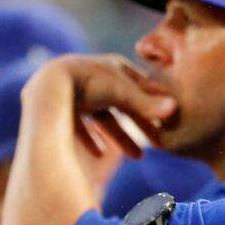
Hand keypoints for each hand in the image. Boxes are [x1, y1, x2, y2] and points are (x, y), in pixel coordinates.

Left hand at [23, 54, 177, 157]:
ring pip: (106, 118)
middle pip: (126, 105)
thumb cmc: (89, 84)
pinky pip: (81, 126)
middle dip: (143, 126)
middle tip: (159, 145)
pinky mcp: (62, 106)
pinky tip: (99, 154)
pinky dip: (92, 139)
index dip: (158, 105)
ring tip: (137, 158)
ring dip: (121, 137)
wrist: (48, 86)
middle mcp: (98, 76)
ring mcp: (79, 91)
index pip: (144, 87)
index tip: (171, 122)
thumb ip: (147, 105)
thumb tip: (175, 109)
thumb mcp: (122, 94)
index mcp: (115, 67)